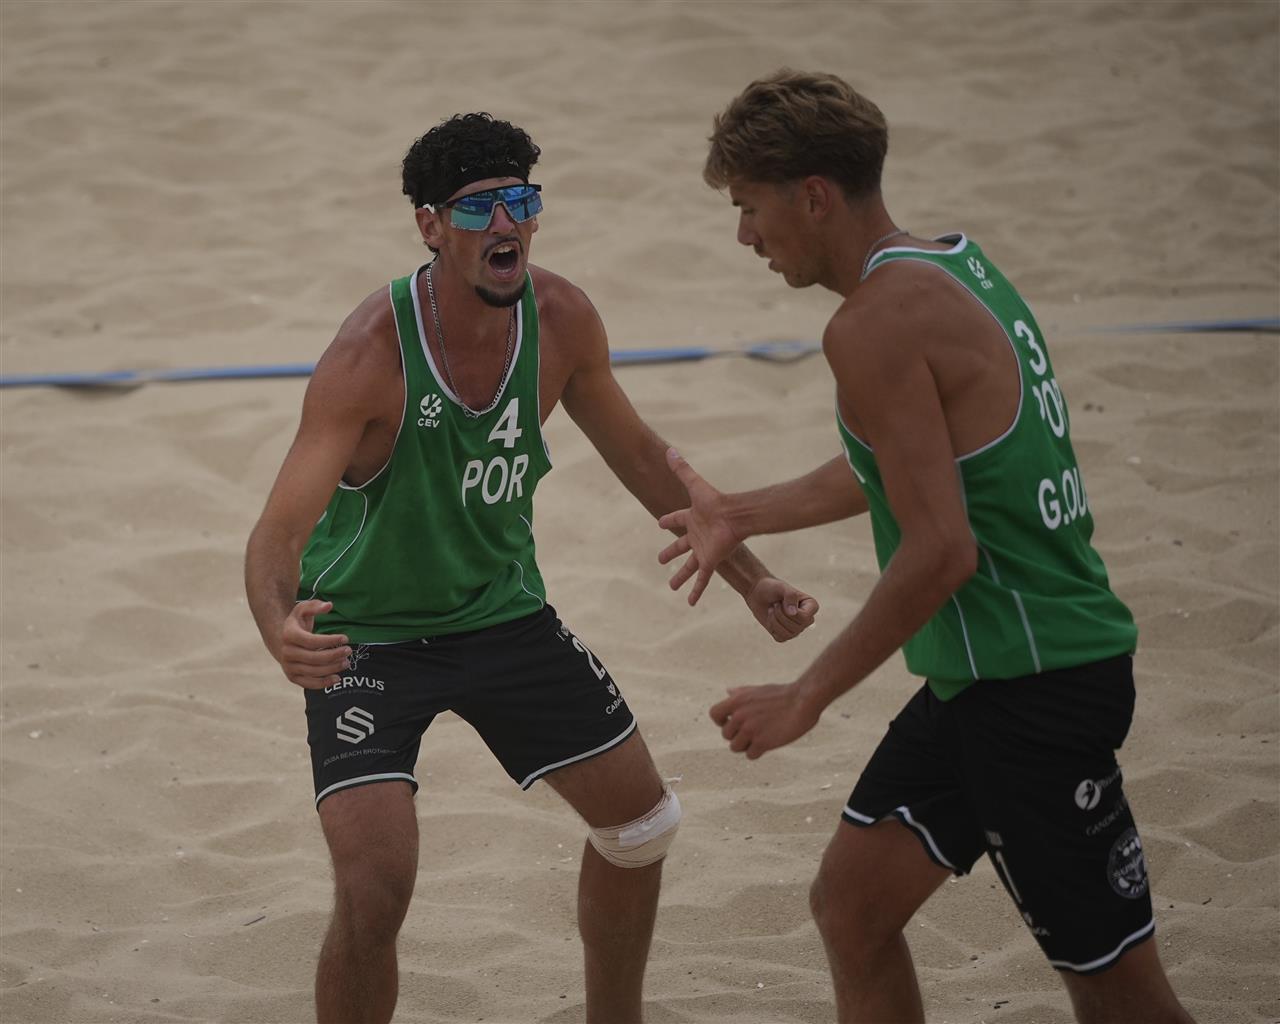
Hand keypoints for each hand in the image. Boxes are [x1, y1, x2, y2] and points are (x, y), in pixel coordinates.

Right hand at [277, 600, 350, 688]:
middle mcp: (286, 652)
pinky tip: (337, 678)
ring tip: (346, 662)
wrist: (283, 640)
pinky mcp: (292, 677)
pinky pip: (308, 684)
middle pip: (314, 658)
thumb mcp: (303, 609)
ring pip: (313, 671)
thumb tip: (329, 605)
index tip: (345, 638)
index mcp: (289, 635)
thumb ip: (315, 605)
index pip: (312, 641)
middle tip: (348, 651)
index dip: (330, 641)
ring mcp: (288, 666)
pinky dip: (323, 683)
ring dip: (332, 668)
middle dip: (334, 655)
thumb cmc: (298, 623)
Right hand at [657, 448, 740, 605]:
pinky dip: (696, 591)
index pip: (676, 520)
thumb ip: (682, 469)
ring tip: (672, 587)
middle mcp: (697, 536)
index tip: (659, 523)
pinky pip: (702, 579)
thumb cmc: (717, 501)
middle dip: (670, 554)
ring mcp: (703, 550)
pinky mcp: (710, 562)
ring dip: (680, 577)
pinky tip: (690, 602)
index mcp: (692, 518)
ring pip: (689, 567)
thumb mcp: (695, 485)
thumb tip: (669, 450)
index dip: (668, 521)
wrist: (736, 516)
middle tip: (660, 560)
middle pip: (681, 547)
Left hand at [709, 682, 821, 758]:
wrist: (803, 701)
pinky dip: (758, 752)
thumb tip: (728, 691)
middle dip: (738, 735)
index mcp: (737, 701)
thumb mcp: (758, 690)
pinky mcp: (762, 743)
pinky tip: (769, 743)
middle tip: (754, 731)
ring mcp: (750, 730)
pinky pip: (750, 755)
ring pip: (735, 748)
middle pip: (726, 735)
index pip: (714, 714)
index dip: (721, 721)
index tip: (733, 723)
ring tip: (760, 738)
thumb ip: (740, 693)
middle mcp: (740, 716)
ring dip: (746, 745)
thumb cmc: (783, 694)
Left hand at [746, 576, 818, 641]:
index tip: (783, 600)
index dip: (790, 611)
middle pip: (797, 627)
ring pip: (788, 634)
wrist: (759, 594)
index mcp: (811, 606)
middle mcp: (807, 619)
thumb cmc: (773, 588)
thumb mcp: (782, 587)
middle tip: (776, 604)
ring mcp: (797, 628)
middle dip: (780, 615)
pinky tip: (771, 618)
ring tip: (772, 610)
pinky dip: (772, 627)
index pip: (805, 618)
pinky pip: (780, 638)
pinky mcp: (785, 635)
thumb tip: (793, 614)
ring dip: (775, 621)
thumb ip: (790, 596)